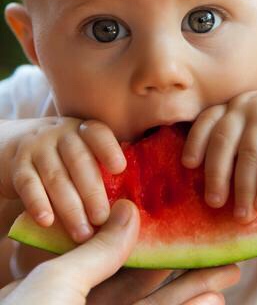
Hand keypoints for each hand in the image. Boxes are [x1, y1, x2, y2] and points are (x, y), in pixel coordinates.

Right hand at [0, 118, 125, 241]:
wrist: (18, 145)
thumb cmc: (65, 157)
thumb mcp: (83, 151)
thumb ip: (103, 170)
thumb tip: (130, 208)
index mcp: (84, 130)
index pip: (97, 134)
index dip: (108, 149)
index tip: (120, 168)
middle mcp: (62, 134)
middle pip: (78, 160)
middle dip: (92, 192)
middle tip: (102, 219)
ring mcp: (38, 147)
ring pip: (55, 176)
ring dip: (70, 207)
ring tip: (82, 234)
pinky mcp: (18, 165)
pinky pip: (28, 184)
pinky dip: (38, 203)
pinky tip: (47, 222)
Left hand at [0, 200, 239, 304]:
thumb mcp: (56, 282)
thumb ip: (97, 251)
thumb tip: (129, 210)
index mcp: (67, 287)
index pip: (116, 256)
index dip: (151, 238)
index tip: (179, 221)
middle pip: (146, 281)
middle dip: (183, 264)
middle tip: (216, 246)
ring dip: (194, 292)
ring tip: (226, 272)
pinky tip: (211, 301)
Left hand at [182, 89, 256, 222]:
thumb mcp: (254, 124)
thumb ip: (235, 140)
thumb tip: (210, 182)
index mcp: (233, 106)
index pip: (207, 120)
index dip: (195, 142)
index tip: (188, 165)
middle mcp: (246, 106)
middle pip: (222, 141)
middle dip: (216, 174)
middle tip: (213, 202)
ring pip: (248, 155)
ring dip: (243, 189)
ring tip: (242, 215)